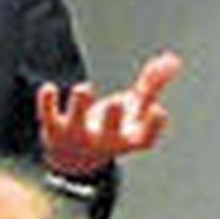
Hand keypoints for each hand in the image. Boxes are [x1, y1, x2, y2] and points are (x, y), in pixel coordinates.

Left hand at [37, 49, 182, 175]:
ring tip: (83, 88)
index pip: (144, 138)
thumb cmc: (111, 127)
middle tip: (115, 104)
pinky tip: (48, 87)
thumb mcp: (133, 109)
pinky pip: (48, 117)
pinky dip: (46, 103)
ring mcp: (77, 136)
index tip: (158, 110)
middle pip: (109, 132)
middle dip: (112, 119)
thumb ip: (152, 84)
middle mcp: (103, 141)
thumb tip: (172, 59)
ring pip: (76, 123)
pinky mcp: (53, 130)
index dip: (152, 127)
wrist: (73, 159)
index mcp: (127, 138)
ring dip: (79, 105)